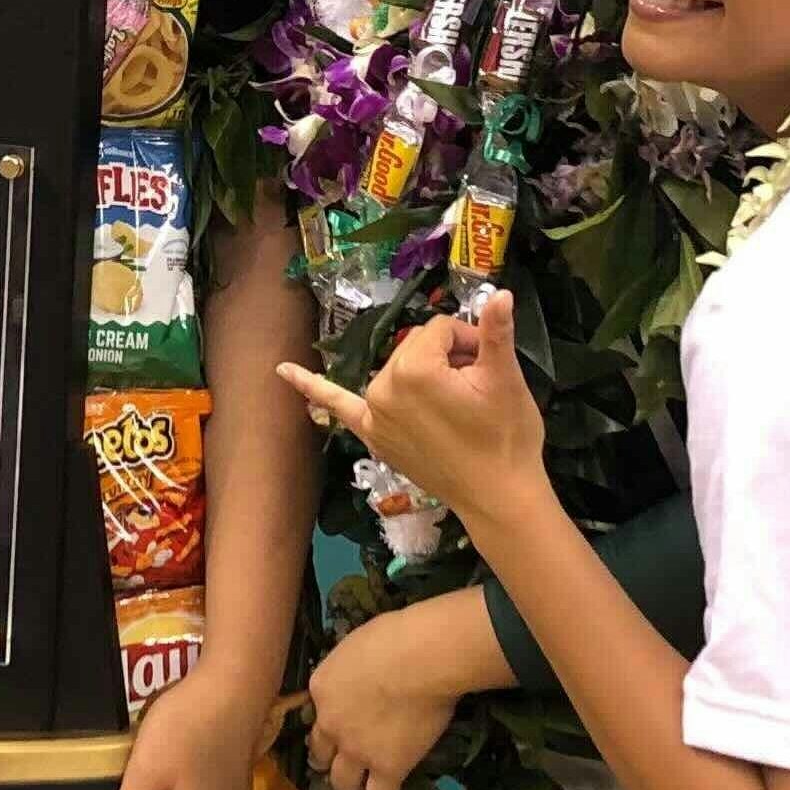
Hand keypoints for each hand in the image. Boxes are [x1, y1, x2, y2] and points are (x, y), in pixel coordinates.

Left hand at [275, 296, 547, 536]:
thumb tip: (501, 293)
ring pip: (400, 369)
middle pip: (419, 347)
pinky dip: (312, 388)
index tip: (489, 365)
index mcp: (414, 368)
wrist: (497, 496)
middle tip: (477, 388)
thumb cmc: (506, 436)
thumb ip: (496, 331)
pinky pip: (339, 405)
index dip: (471, 341)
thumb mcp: (505, 379)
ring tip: (455, 403)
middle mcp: (383, 388)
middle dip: (448, 358)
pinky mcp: (373, 436)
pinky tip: (283, 371)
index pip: (442, 329)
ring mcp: (374, 414)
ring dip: (422, 374)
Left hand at [304, 593, 477, 789]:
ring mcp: (358, 751)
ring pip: (345, 781)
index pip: (317, 715)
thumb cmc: (393, 637)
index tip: (329, 731)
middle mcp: (331, 725)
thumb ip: (353, 665)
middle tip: (333, 770)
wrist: (418, 660)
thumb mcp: (357, 643)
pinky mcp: (388, 769)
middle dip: (327, 763)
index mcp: (321, 689)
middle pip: (323, 753)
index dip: (324, 726)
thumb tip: (365, 666)